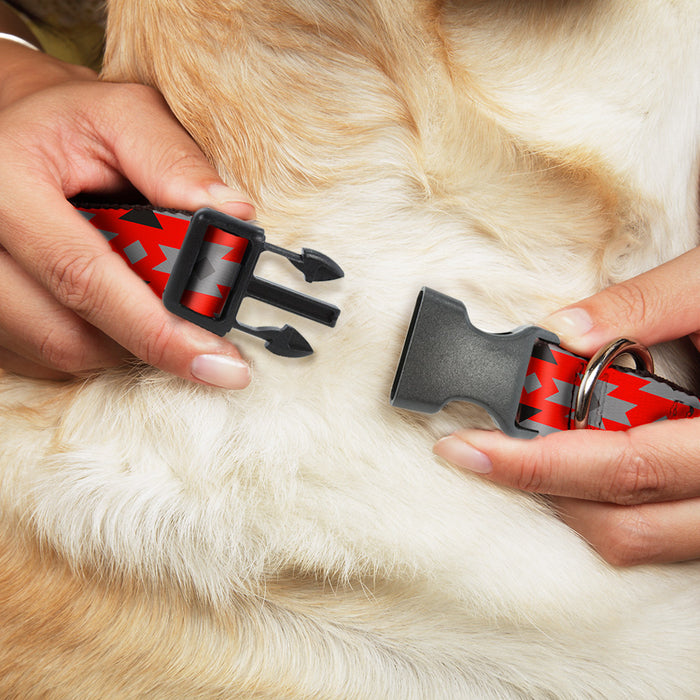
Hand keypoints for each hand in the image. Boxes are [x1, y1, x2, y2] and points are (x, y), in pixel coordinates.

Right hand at [0, 41, 254, 386]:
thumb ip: (175, 161)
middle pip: (68, 335)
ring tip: (147, 296)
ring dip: (122, 340)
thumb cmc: (69, 123)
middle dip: (147, 340)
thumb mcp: (123, 116)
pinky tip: (111, 305)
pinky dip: (94, 341)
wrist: (11, 134)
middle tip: (198, 331)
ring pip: (59, 352)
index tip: (218, 363)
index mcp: (6, 185)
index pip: (85, 278)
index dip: (158, 331)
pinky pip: (44, 357)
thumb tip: (233, 214)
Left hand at [434, 247, 699, 565]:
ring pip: (642, 540)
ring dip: (574, 501)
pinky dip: (611, 505)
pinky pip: (663, 534)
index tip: (468, 448)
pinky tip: (584, 461)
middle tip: (485, 449)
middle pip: (624, 522)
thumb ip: (647, 304)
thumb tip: (564, 331)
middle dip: (542, 486)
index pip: (624, 466)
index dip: (536, 463)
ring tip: (531, 451)